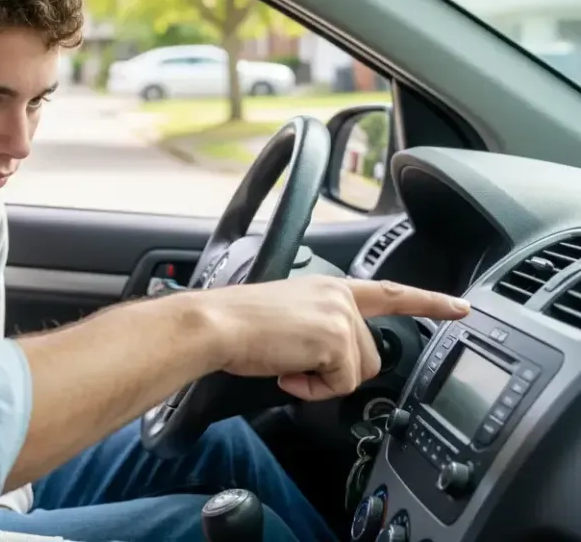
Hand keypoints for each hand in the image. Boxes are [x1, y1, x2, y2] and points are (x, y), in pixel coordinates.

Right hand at [193, 276, 469, 401]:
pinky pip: (340, 384)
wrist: (216, 324)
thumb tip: (325, 361)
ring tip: (287, 364)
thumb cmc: (237, 324)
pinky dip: (313, 389)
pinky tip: (287, 372)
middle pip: (369, 355)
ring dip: (322, 380)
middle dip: (336, 371)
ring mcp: (340, 316)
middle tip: (295, 365)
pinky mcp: (335, 339)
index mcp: (329, 287)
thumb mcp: (288, 317)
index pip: (390, 293)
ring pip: (356, 371)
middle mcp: (339, 297)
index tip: (460, 308)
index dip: (428, 302)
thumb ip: (319, 328)